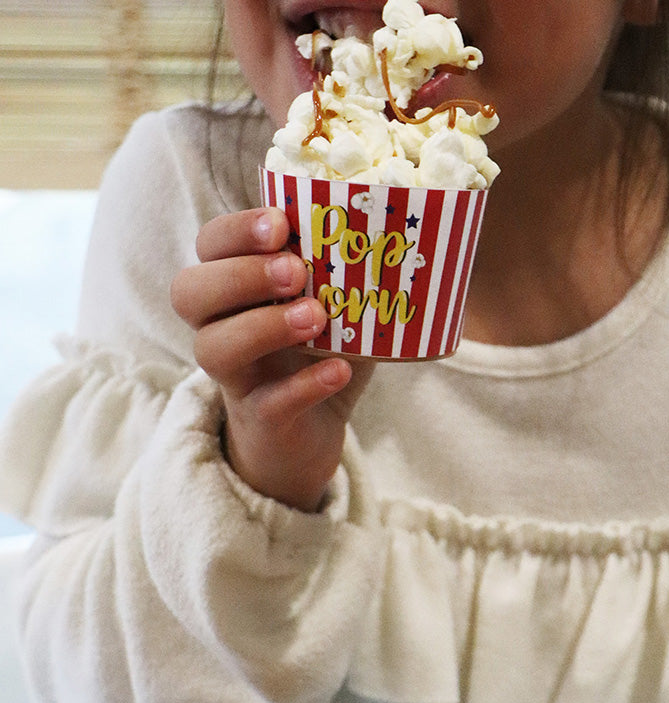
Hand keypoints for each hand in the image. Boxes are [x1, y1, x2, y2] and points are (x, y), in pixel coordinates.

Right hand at [171, 207, 373, 511]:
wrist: (311, 434)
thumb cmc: (319, 356)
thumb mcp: (337, 310)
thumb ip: (351, 276)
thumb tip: (399, 236)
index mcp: (235, 290)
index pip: (209, 246)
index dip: (235, 231)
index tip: (280, 223)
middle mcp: (221, 328)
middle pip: (190, 292)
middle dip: (241, 275)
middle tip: (297, 271)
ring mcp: (237, 377)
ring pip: (213, 349)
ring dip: (263, 326)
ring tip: (316, 318)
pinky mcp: (261, 419)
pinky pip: (268, 402)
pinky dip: (305, 385)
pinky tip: (339, 370)